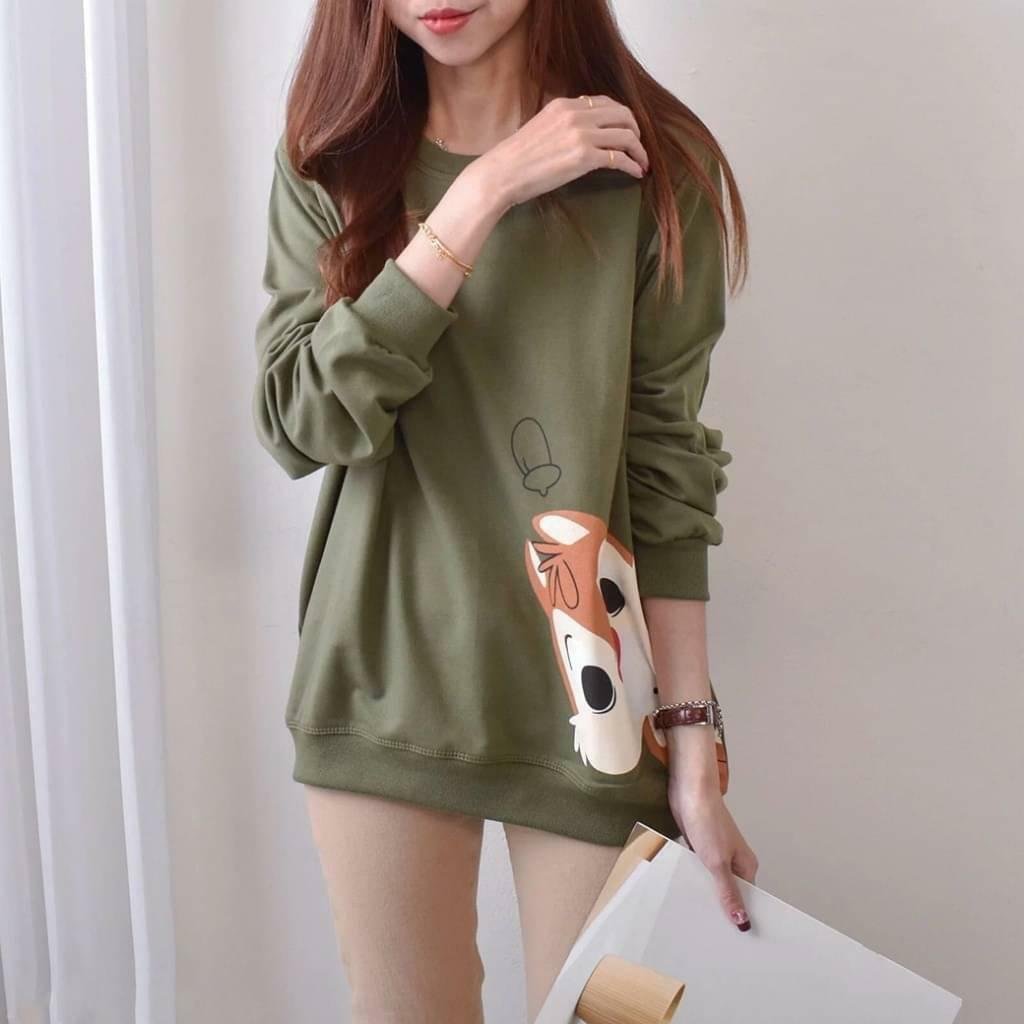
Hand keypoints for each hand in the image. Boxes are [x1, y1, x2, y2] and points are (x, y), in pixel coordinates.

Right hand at [473, 94, 649, 211]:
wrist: (502, 173)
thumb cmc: (517, 158)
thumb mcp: (541, 127)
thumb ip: (563, 124)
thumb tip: (582, 133)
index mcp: (565, 104)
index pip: (605, 103)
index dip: (622, 117)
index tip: (627, 131)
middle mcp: (576, 115)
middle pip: (623, 115)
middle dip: (637, 131)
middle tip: (639, 147)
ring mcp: (582, 135)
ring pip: (626, 135)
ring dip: (639, 150)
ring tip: (642, 163)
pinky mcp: (584, 158)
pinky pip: (619, 158)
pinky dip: (633, 165)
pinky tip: (635, 173)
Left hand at [669, 775, 758, 931]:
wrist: (689, 791)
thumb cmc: (707, 821)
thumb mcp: (718, 863)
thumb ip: (729, 892)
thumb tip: (743, 922)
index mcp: (746, 866)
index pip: (749, 899)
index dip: (742, 917)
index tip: (734, 941)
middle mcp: (733, 861)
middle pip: (729, 892)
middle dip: (720, 908)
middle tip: (710, 935)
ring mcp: (715, 853)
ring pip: (711, 881)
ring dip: (703, 893)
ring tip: (694, 919)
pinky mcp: (698, 846)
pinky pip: (697, 870)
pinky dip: (692, 878)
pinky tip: (682, 892)